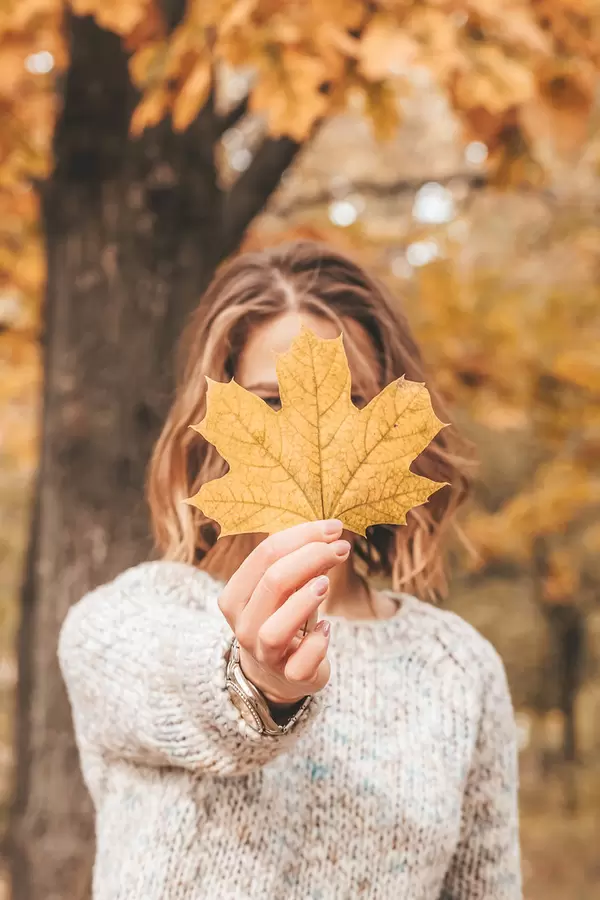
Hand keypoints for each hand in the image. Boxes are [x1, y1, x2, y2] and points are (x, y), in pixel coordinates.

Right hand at [218, 520, 349, 704]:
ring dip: (304, 602)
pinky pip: (300, 664)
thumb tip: (329, 533)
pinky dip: (316, 643)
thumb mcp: (283, 588)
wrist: (276, 673)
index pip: (264, 555)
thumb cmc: (281, 617)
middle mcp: (244, 625)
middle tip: (340, 548)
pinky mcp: (289, 677)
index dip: (301, 536)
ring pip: (275, 630)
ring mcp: (264, 654)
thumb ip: (299, 561)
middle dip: (311, 558)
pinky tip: (327, 628)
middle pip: (272, 583)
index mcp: (235, 596)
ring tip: (326, 583)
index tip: (333, 528)